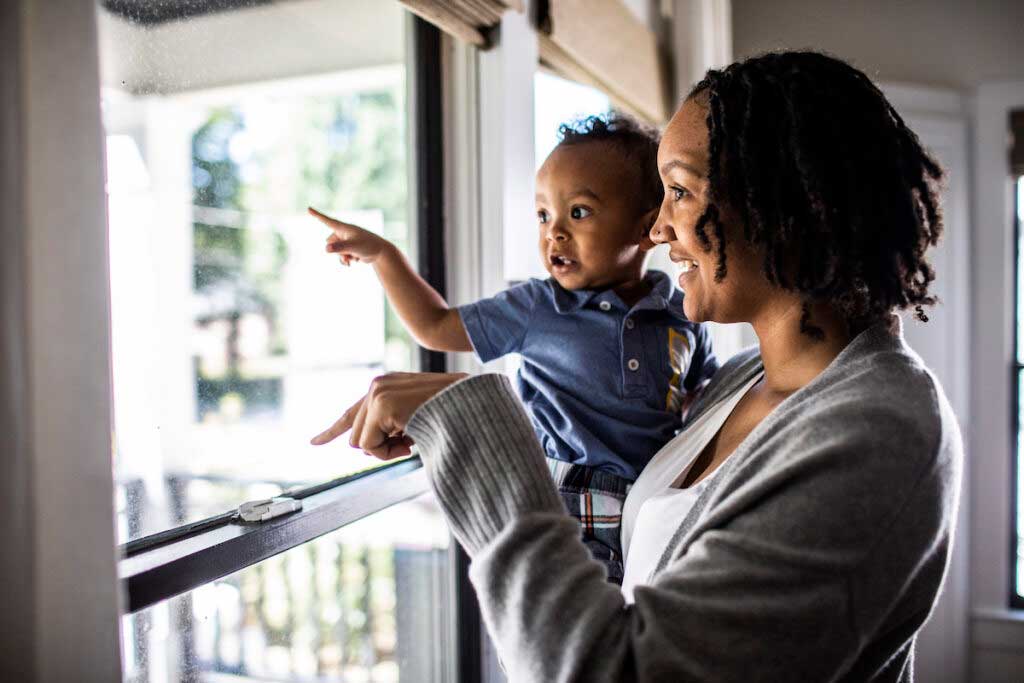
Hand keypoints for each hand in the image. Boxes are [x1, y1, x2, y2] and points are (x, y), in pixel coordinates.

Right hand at [308, 206, 391, 265]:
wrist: (381, 252)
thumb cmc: (368, 246)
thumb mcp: (353, 247)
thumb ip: (339, 247)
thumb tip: (326, 248)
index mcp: (343, 227)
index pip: (327, 220)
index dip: (317, 215)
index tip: (308, 208)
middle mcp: (344, 233)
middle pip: (330, 242)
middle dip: (336, 250)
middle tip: (349, 251)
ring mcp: (346, 240)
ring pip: (335, 251)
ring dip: (342, 257)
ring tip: (353, 258)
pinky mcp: (350, 248)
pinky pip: (341, 256)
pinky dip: (346, 260)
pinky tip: (356, 260)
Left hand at [310, 372, 468, 458]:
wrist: (473, 406)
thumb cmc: (451, 416)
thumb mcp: (418, 421)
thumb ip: (393, 430)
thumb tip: (365, 448)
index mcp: (388, 387)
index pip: (353, 413)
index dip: (333, 430)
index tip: (314, 443)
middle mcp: (378, 386)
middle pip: (358, 436)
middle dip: (382, 447)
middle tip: (410, 443)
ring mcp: (378, 393)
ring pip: (361, 443)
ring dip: (387, 450)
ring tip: (414, 440)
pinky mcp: (381, 406)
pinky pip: (369, 446)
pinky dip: (388, 453)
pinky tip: (410, 441)